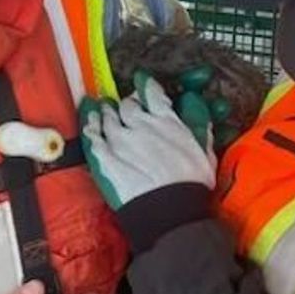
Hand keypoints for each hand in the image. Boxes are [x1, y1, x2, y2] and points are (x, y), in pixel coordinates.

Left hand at [80, 70, 216, 209]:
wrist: (169, 210)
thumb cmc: (190, 184)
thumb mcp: (204, 150)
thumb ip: (197, 123)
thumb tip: (192, 103)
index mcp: (166, 121)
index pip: (152, 94)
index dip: (146, 86)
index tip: (142, 82)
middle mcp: (140, 125)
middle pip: (128, 105)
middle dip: (127, 103)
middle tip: (125, 104)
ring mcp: (120, 141)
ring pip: (108, 118)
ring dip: (105, 112)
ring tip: (102, 110)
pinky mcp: (105, 158)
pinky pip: (94, 138)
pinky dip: (91, 129)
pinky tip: (90, 125)